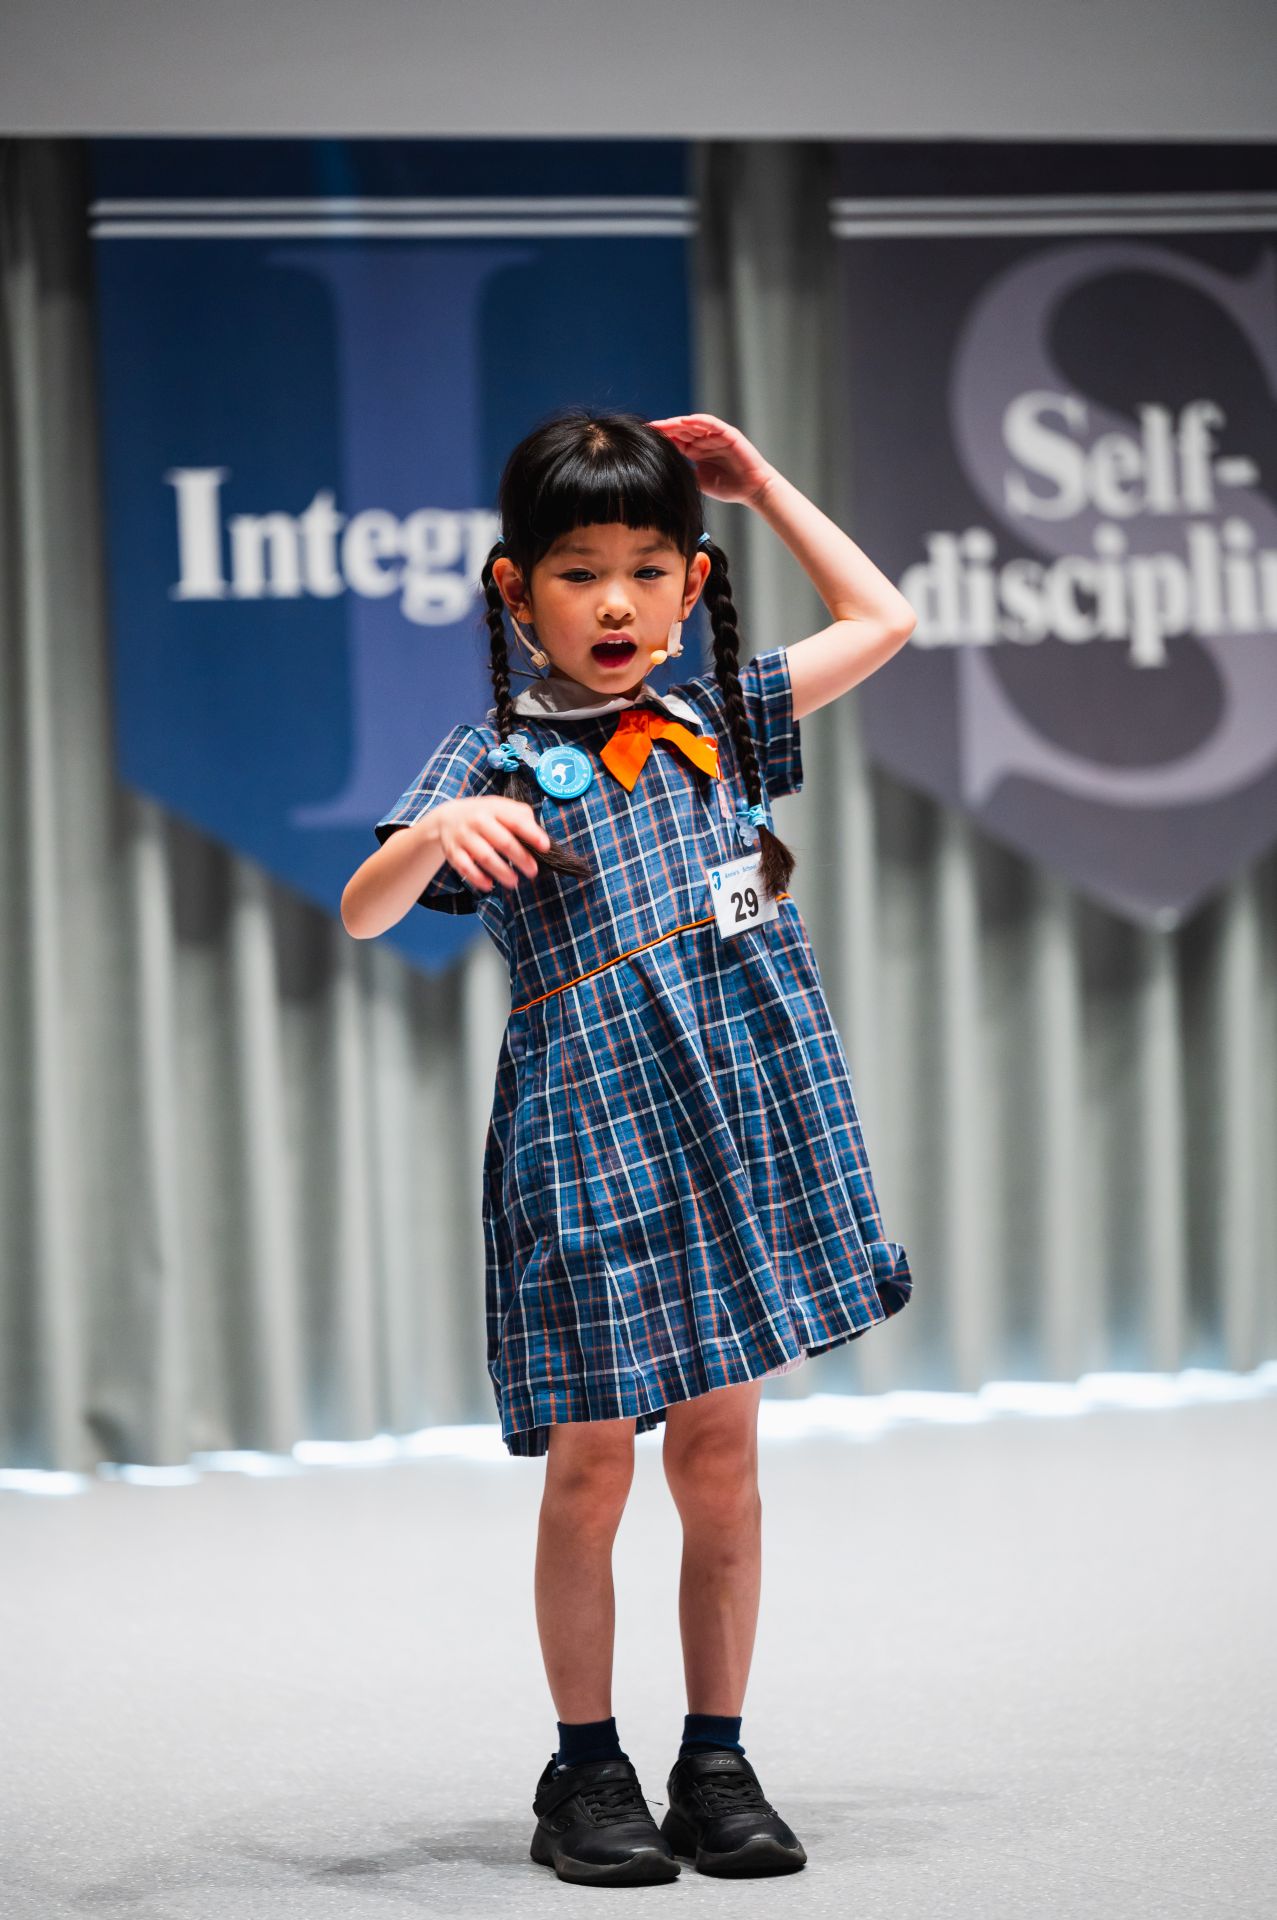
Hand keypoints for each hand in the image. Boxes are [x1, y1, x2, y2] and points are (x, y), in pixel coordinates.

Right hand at [429, 795, 549, 891]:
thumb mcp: (501, 807)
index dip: (532, 834)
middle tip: (533, 871)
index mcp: (493, 809)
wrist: (446, 817)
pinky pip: (465, 867)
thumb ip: (521, 816)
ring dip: (502, 871)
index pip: (516, 821)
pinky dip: (477, 878)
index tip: (545, 847)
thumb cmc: (483, 815)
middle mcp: (477, 821)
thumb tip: (538, 834)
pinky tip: (489, 885)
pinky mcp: (453, 852)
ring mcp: (464, 836)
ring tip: (514, 882)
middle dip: (521, 858)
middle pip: (503, 841)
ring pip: (485, 856)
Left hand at [647, 413, 776, 505]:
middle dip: (664, 429)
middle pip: (681, 431)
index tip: (643, 440)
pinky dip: (698, 421)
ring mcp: (715, 436)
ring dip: (677, 423)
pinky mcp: (727, 433)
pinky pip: (711, 423)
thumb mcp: (699, 481)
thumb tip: (663, 474)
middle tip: (647, 429)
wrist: (751, 490)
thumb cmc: (728, 488)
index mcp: (696, 452)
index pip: (675, 441)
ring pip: (693, 425)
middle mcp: (704, 441)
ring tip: (662, 424)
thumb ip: (685, 473)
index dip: (661, 439)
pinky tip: (685, 421)